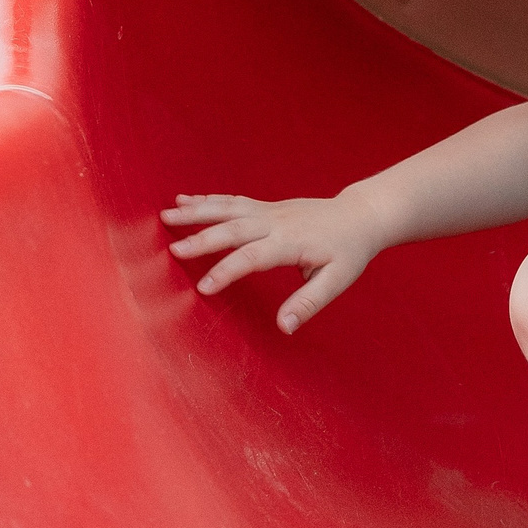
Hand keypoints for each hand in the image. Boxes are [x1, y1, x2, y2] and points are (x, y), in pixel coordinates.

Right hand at [162, 192, 382, 333]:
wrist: (361, 215)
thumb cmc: (349, 251)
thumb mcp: (338, 280)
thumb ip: (309, 302)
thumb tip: (285, 327)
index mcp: (292, 242)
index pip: (253, 257)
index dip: (227, 271)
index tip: (203, 288)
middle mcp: (277, 222)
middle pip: (234, 229)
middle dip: (202, 240)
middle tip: (172, 251)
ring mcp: (270, 211)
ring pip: (227, 209)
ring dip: (195, 213)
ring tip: (165, 217)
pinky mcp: (267, 206)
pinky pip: (233, 202)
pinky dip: (208, 201)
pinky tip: (185, 200)